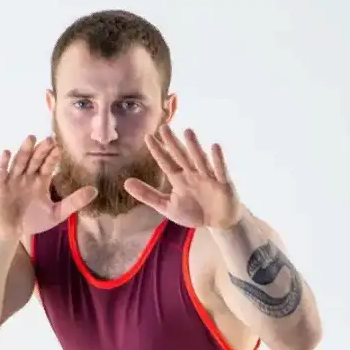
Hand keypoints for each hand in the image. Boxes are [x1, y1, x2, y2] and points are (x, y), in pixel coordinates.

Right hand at [0, 135, 96, 238]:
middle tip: (49, 139)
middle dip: (41, 150)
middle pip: (35, 160)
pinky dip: (2, 162)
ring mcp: (13, 179)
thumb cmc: (31, 221)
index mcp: (40, 180)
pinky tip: (7, 152)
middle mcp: (27, 176)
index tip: (60, 147)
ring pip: (20, 162)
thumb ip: (74, 202)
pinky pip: (1, 172)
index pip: (48, 165)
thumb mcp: (56, 213)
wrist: (9, 232)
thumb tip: (95, 191)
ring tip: (31, 138)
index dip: (53, 157)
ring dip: (25, 150)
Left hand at [123, 126, 242, 229]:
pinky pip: (220, 170)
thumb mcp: (167, 206)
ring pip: (199, 160)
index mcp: (179, 179)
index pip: (167, 163)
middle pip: (181, 156)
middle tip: (164, 127)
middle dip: (173, 143)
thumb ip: (148, 195)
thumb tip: (126, 183)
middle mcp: (192, 174)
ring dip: (194, 147)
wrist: (218, 222)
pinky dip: (217, 160)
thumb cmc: (194, 212)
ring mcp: (208, 177)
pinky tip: (214, 147)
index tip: (148, 137)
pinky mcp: (223, 184)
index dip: (158, 151)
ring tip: (187, 132)